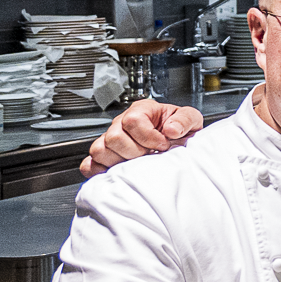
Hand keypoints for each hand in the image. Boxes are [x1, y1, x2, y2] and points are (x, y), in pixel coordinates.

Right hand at [81, 100, 201, 176]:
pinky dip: (99, 171)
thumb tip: (172, 129)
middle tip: (150, 155)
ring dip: (120, 162)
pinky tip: (118, 171)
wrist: (175, 140)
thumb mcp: (191, 119)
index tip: (162, 145)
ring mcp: (109, 139)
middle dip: (135, 151)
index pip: (133, 121)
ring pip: (99, 151)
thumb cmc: (179, 128)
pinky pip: (89, 165)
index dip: (149, 137)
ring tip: (137, 162)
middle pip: (114, 137)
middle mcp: (121, 123)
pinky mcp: (103, 156)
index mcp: (141, 110)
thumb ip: (185, 120)